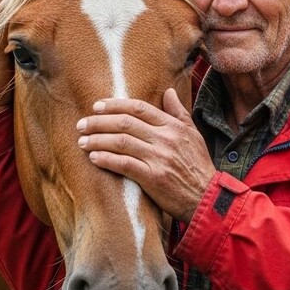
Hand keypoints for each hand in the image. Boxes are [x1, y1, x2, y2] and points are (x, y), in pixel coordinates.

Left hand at [76, 88, 215, 221]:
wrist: (208, 198)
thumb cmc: (198, 166)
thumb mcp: (193, 135)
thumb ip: (179, 112)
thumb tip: (169, 91)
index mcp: (173, 126)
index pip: (139, 108)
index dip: (115, 105)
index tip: (96, 106)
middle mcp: (165, 139)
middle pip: (125, 123)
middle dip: (99, 122)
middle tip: (82, 124)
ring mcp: (159, 158)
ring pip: (121, 142)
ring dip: (97, 140)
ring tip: (82, 141)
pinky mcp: (153, 178)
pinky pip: (124, 164)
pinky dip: (106, 159)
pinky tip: (94, 157)